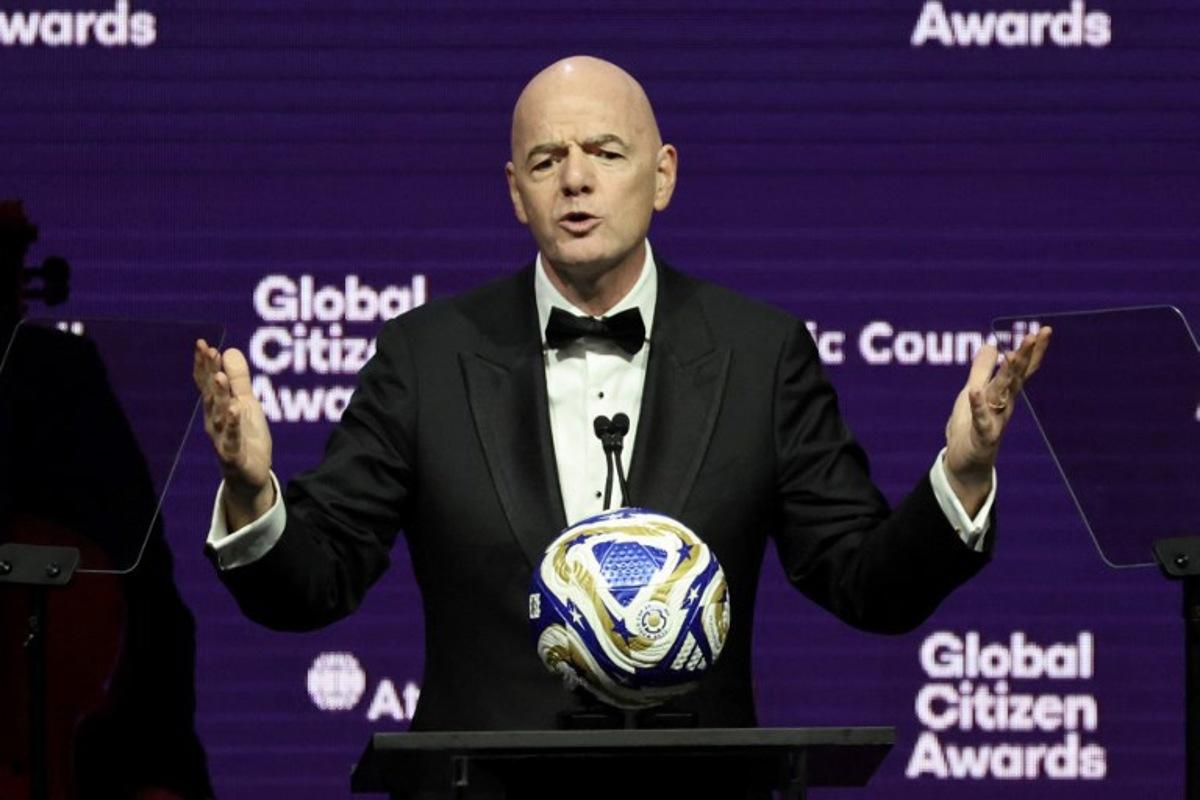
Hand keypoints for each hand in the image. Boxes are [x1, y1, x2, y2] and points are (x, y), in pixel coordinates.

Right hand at [193, 339, 273, 527]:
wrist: (251, 474)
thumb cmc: (246, 436)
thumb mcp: (246, 404)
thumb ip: (238, 380)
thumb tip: (229, 350)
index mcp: (217, 407)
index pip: (207, 383)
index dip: (205, 364)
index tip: (203, 344)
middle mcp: (214, 422)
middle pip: (210, 395)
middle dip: (209, 373)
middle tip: (209, 352)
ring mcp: (222, 439)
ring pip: (219, 416)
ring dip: (219, 396)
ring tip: (220, 377)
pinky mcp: (233, 456)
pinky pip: (232, 440)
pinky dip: (232, 426)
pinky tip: (234, 411)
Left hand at [943, 327, 1051, 514]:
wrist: (966, 464)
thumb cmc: (970, 426)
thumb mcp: (974, 392)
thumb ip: (982, 370)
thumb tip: (990, 344)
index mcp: (1003, 394)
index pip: (1021, 369)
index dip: (1032, 351)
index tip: (1044, 330)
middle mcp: (1003, 405)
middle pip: (1015, 378)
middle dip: (1025, 356)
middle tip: (1035, 335)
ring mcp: (995, 421)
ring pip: (1002, 395)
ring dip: (1008, 375)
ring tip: (1012, 354)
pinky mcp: (982, 437)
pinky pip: (981, 420)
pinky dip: (978, 407)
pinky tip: (975, 392)